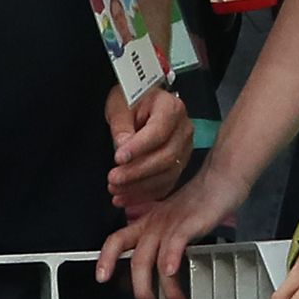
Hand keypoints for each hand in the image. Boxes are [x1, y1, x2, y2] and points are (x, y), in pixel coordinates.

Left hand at [96, 164, 245, 298]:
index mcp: (148, 223)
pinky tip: (172, 273)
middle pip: (136, 258)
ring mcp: (170, 222)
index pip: (117, 240)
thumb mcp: (173, 222)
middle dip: (139, 287)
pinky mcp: (189, 222)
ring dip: (162, 287)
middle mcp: (154, 223)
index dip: (106, 259)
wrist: (220, 179)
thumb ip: (162, 242)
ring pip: (152, 257)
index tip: (101, 277)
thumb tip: (158, 270)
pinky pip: (174, 243)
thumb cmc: (199, 203)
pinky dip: (170, 260)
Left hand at [105, 84, 192, 209]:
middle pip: (165, 157)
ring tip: (116, 190)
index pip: (158, 132)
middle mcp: (183, 129)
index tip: (118, 158)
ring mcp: (184, 149)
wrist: (143, 104)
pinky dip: (146, 194)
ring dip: (139, 187)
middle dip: (137, 172)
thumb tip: (123, 147)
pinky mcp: (179, 165)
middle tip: (113, 179)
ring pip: (167, 174)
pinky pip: (165, 184)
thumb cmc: (132, 100)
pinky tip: (127, 197)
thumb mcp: (120, 105)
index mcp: (171, 108)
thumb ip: (121, 125)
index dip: (138, 148)